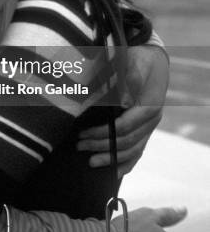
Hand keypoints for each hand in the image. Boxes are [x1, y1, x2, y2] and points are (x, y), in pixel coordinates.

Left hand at [78, 46, 168, 175]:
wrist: (153, 59)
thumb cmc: (139, 59)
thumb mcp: (134, 62)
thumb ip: (128, 79)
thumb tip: (122, 102)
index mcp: (149, 107)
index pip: (123, 128)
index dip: (102, 134)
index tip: (82, 134)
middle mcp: (152, 120)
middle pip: (126, 143)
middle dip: (101, 147)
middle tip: (79, 146)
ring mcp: (150, 127)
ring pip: (132, 151)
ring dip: (111, 159)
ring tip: (90, 162)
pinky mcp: (145, 130)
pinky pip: (138, 152)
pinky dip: (126, 163)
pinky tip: (114, 172)